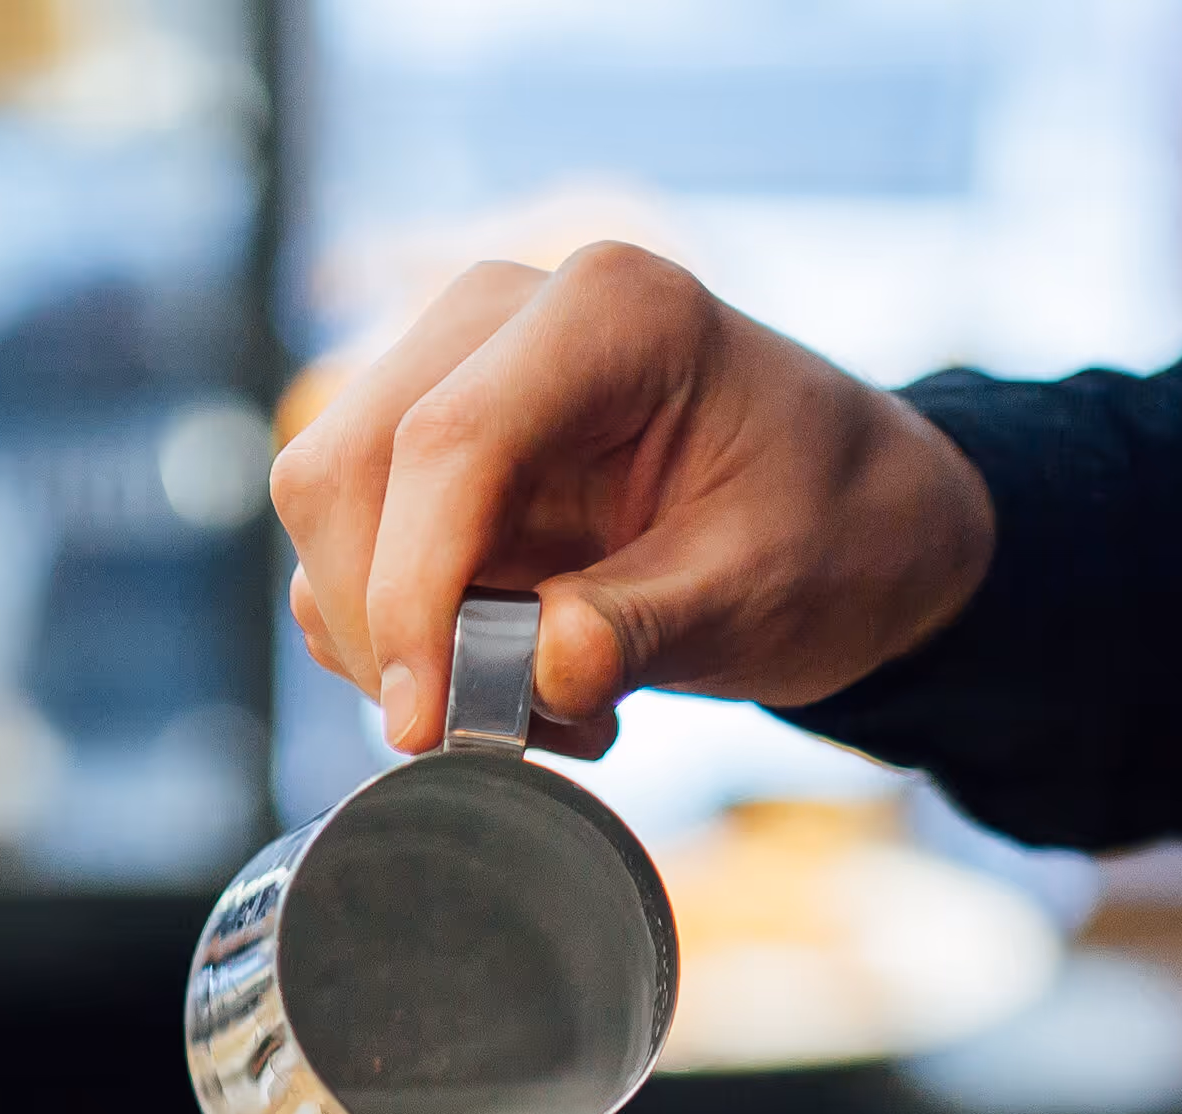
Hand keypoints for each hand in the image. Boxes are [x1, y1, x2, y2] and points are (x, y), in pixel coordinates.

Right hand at [269, 243, 996, 758]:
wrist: (854, 514)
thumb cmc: (831, 530)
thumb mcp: (762, 592)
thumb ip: (645, 628)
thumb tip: (537, 671)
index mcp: (613, 312)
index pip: (447, 442)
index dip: (411, 594)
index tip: (428, 723)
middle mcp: (507, 313)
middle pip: (347, 469)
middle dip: (386, 627)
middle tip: (492, 732)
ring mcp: (454, 366)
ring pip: (328, 510)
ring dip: (397, 641)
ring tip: (542, 703)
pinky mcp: (427, 438)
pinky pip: (352, 547)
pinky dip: (404, 635)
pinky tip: (513, 670)